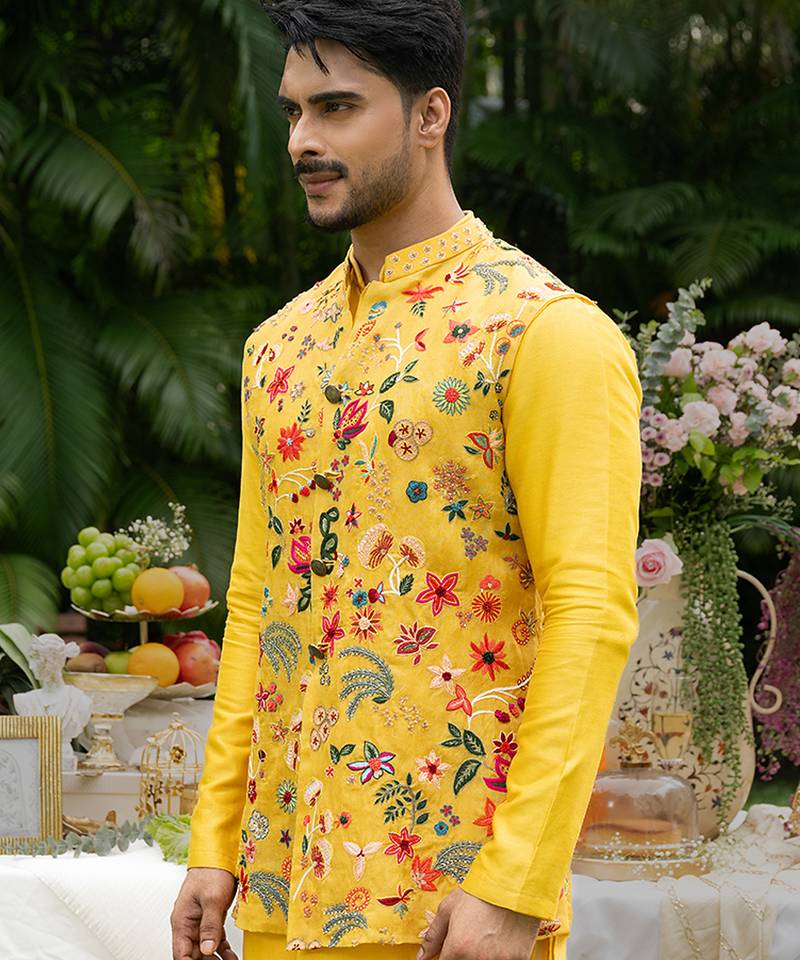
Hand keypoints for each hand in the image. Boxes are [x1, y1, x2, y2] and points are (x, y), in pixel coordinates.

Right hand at [171, 866, 238, 959]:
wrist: (220, 854)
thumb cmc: (211, 870)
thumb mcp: (212, 898)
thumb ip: (209, 925)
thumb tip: (207, 949)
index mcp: (182, 920)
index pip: (181, 953)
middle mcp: (189, 924)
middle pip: (194, 954)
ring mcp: (200, 921)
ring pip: (205, 949)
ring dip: (216, 958)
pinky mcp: (211, 918)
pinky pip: (214, 939)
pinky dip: (222, 950)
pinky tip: (231, 956)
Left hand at [417, 886, 540, 959]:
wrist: (514, 881)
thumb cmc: (480, 892)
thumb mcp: (449, 908)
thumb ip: (433, 936)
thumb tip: (421, 957)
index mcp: (458, 948)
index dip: (446, 956)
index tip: (451, 949)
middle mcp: (478, 959)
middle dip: (463, 955)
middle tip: (471, 937)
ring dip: (482, 956)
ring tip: (487, 937)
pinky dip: (501, 955)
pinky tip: (502, 939)